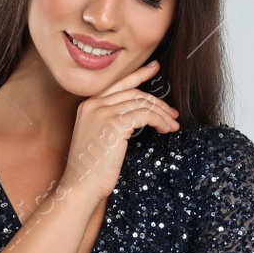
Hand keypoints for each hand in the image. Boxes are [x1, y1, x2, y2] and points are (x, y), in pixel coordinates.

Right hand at [61, 59, 178, 202]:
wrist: (81, 185)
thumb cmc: (92, 168)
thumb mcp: (99, 137)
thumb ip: (112, 120)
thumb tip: (140, 114)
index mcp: (88, 105)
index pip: (119, 84)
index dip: (139, 74)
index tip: (155, 67)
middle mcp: (94, 104)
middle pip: (134, 92)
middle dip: (157, 101)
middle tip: (173, 113)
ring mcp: (103, 112)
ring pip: (142, 103)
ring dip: (162, 114)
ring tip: (172, 125)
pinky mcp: (114, 124)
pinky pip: (145, 115)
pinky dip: (159, 121)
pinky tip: (165, 129)